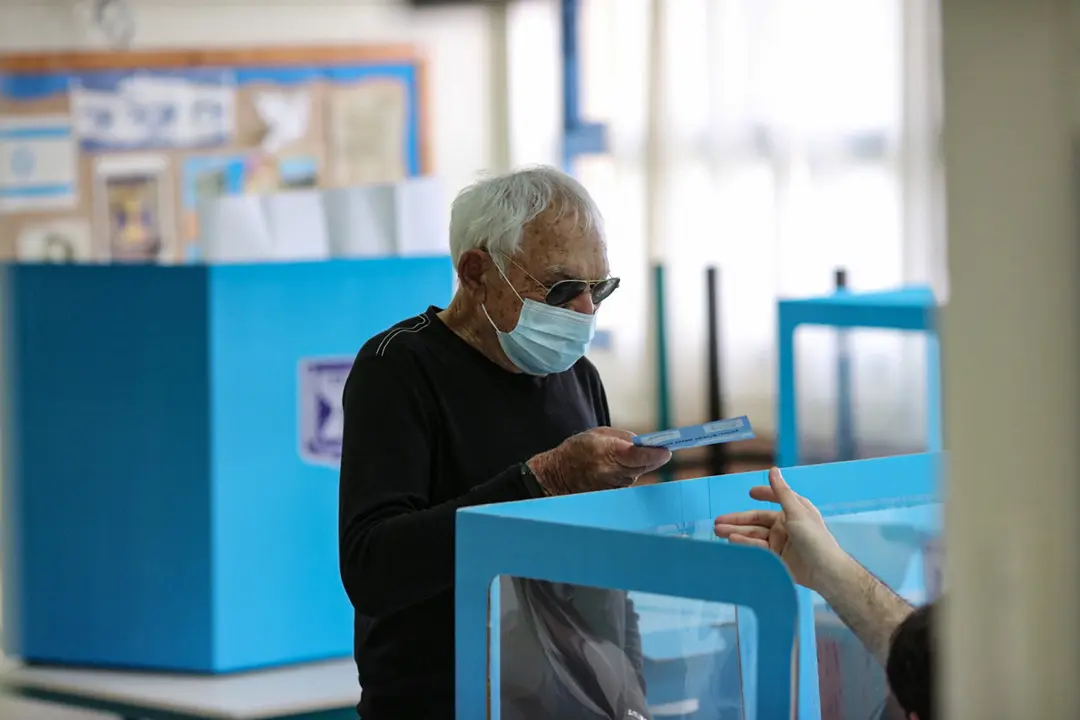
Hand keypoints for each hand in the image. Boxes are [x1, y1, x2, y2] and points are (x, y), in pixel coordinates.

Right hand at [528, 427, 671, 495]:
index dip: (655, 453)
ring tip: (632, 457)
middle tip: (662, 449)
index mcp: (607, 453)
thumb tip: (645, 445)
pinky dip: (630, 474)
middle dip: (653, 457)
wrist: (557, 476)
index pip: (639, 455)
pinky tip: (621, 468)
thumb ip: (625, 438)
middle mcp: (611, 472)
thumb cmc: (577, 450)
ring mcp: (612, 486)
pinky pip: (629, 481)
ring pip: (637, 474)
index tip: (667, 450)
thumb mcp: (599, 433)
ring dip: (641, 466)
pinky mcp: (612, 495)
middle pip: (643, 466)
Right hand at [713, 467, 845, 591]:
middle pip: (757, 520)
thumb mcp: (796, 512)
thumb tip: (773, 469)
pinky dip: (745, 544)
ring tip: (719, 531)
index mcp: (793, 511)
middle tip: (718, 521)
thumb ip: (781, 492)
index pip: (774, 499)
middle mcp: (785, 525)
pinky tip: (733, 541)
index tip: (750, 493)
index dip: (763, 495)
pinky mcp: (777, 558)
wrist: (825, 571)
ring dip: (737, 532)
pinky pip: (758, 548)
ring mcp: (780, 542)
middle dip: (737, 520)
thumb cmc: (814, 538)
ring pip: (754, 534)